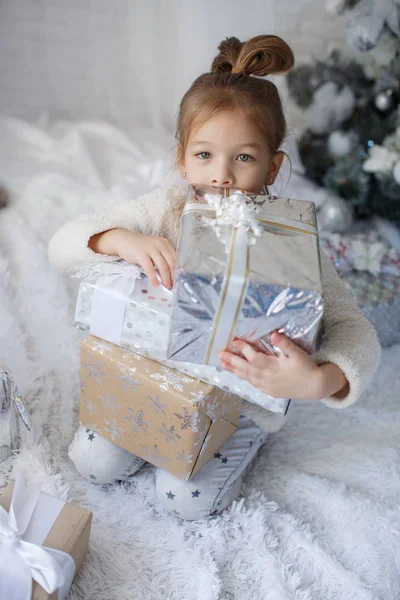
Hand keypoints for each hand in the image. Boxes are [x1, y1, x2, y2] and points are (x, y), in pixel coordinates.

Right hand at [90, 228, 175, 288]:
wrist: (123, 239)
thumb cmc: (140, 246)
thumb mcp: (154, 248)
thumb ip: (163, 257)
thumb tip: (171, 273)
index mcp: (165, 243)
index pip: (176, 257)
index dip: (179, 269)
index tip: (180, 279)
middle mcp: (160, 244)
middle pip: (171, 262)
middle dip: (174, 276)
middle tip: (175, 285)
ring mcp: (150, 249)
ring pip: (163, 266)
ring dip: (166, 279)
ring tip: (167, 286)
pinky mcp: (141, 254)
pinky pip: (150, 269)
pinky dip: (154, 278)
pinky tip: (156, 284)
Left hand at [219, 332, 334, 400]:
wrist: (315, 387)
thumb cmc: (307, 367)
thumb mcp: (298, 353)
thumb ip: (285, 344)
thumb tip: (273, 334)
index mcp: (274, 367)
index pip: (254, 357)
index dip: (243, 349)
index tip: (234, 340)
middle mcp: (268, 378)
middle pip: (246, 368)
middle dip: (232, 360)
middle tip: (220, 354)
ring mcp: (268, 386)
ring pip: (248, 377)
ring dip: (234, 370)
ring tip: (223, 364)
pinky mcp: (269, 391)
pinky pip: (253, 384)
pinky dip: (244, 378)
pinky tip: (237, 374)